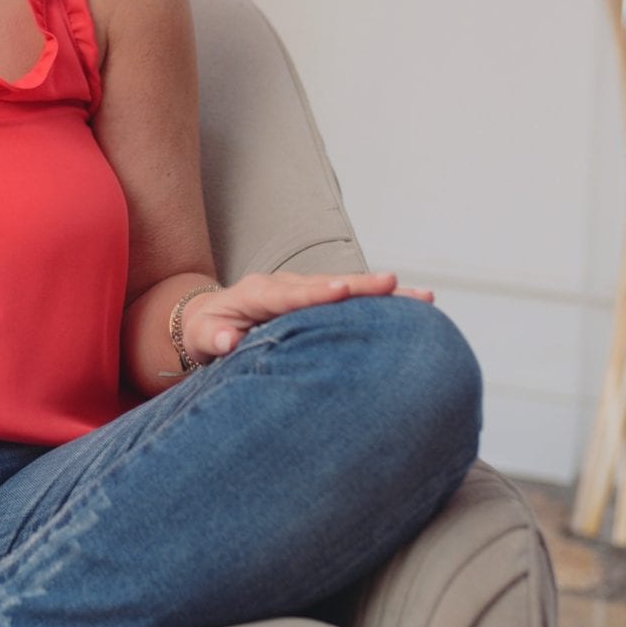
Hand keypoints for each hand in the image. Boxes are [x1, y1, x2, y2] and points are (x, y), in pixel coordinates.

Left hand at [186, 270, 434, 363]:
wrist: (213, 319)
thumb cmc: (208, 331)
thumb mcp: (202, 337)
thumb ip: (213, 338)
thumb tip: (227, 341)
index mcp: (258, 293)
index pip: (290, 294)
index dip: (316, 293)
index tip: (341, 290)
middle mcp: (286, 287)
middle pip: (328, 284)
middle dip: (362, 285)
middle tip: (395, 284)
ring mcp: (305, 291)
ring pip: (347, 290)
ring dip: (382, 294)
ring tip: (423, 298)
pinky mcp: (319, 301)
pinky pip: (352, 301)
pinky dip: (380, 304)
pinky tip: (415, 308)